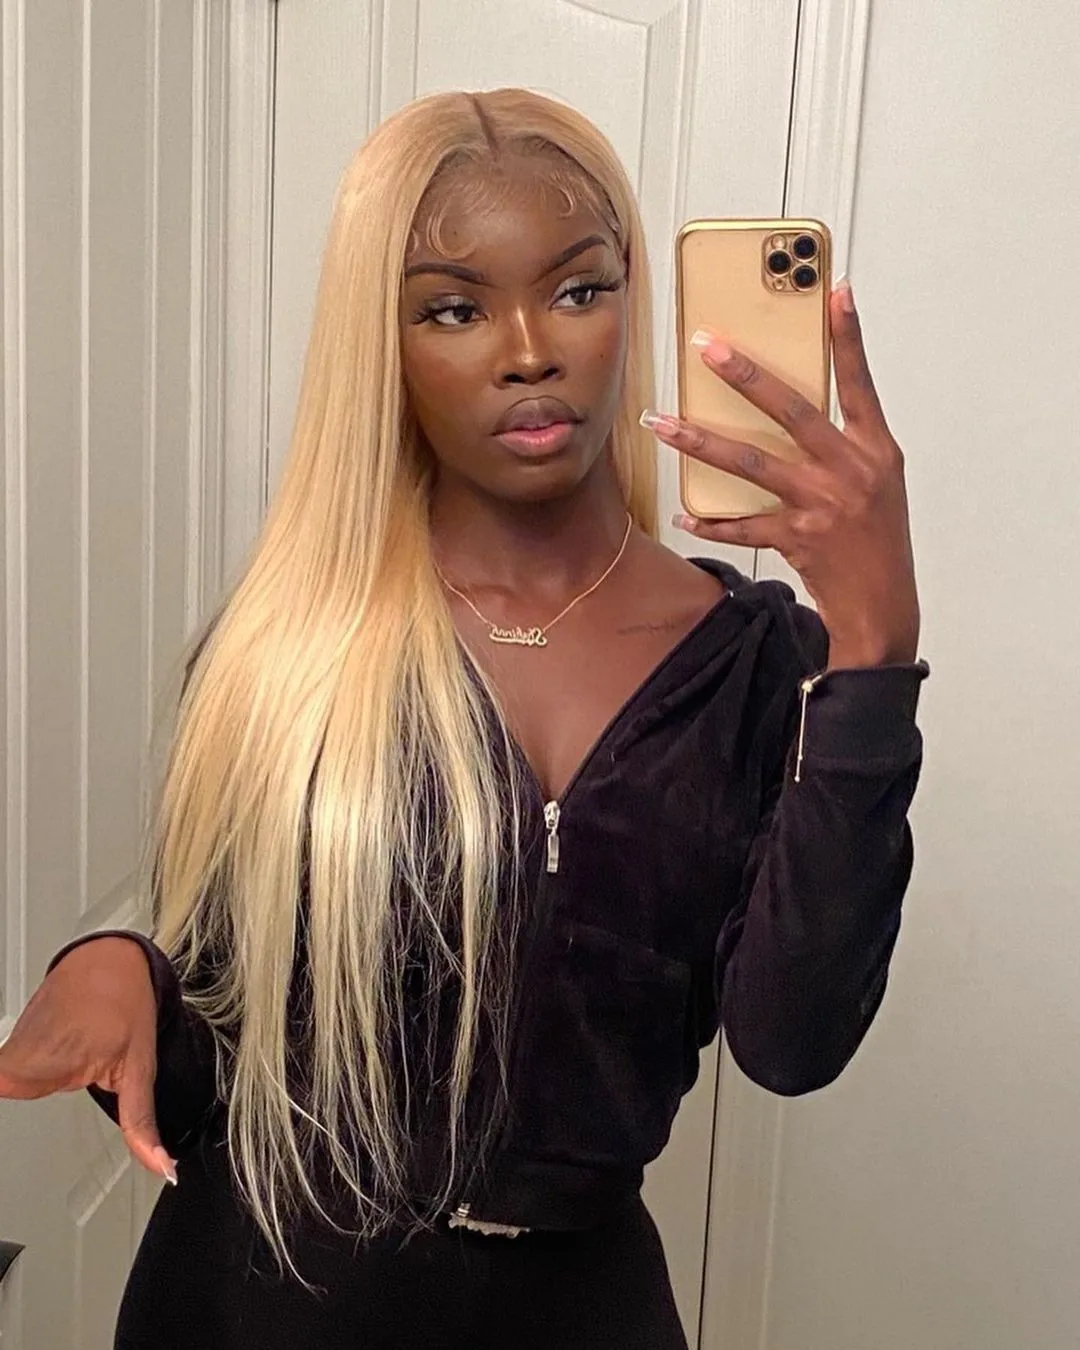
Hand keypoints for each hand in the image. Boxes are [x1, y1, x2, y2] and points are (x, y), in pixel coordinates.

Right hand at [0, 937, 175, 1183]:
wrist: (112, 958)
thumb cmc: (127, 1002)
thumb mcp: (140, 1067)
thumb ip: (140, 1121)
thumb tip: (159, 1166)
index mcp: (55, 1058)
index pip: (6, 1079)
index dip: (10, 1081)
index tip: (15, 1087)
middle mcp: (27, 1050)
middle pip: (11, 1087)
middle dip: (34, 1089)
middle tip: (85, 1070)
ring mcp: (18, 1040)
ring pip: (10, 1078)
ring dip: (34, 1079)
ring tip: (78, 1056)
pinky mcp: (16, 1035)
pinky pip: (11, 1064)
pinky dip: (27, 1068)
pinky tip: (62, 1052)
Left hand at [643, 282, 919, 668]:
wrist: (884, 608)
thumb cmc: (878, 542)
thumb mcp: (877, 484)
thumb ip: (842, 445)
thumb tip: (790, 410)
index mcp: (875, 451)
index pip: (860, 383)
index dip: (848, 338)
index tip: (835, 293)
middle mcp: (850, 471)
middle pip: (791, 412)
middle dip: (746, 377)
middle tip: (709, 348)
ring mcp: (822, 505)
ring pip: (751, 464)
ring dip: (701, 442)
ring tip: (663, 423)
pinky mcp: (797, 539)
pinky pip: (742, 525)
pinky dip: (711, 520)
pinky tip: (684, 513)